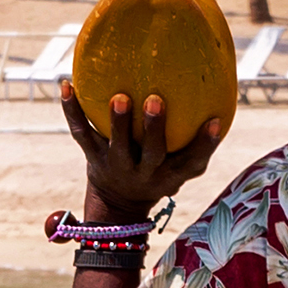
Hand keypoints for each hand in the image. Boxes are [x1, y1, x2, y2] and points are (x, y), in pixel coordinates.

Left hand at [62, 83, 222, 222]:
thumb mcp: (182, 168)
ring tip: (119, 96)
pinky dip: (72, 109)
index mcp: (169, 174)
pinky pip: (81, 132)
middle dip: (154, 128)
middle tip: (156, 101)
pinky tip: (67, 84)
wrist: (118, 203)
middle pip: (151, 152)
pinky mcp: (92, 156)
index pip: (193, 161)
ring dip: (117, 121)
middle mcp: (143, 172)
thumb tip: (220, 109)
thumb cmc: (159, 174)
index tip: (214, 122)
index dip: (205, 144)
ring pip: (116, 144)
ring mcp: (115, 164)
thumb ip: (199, 144)